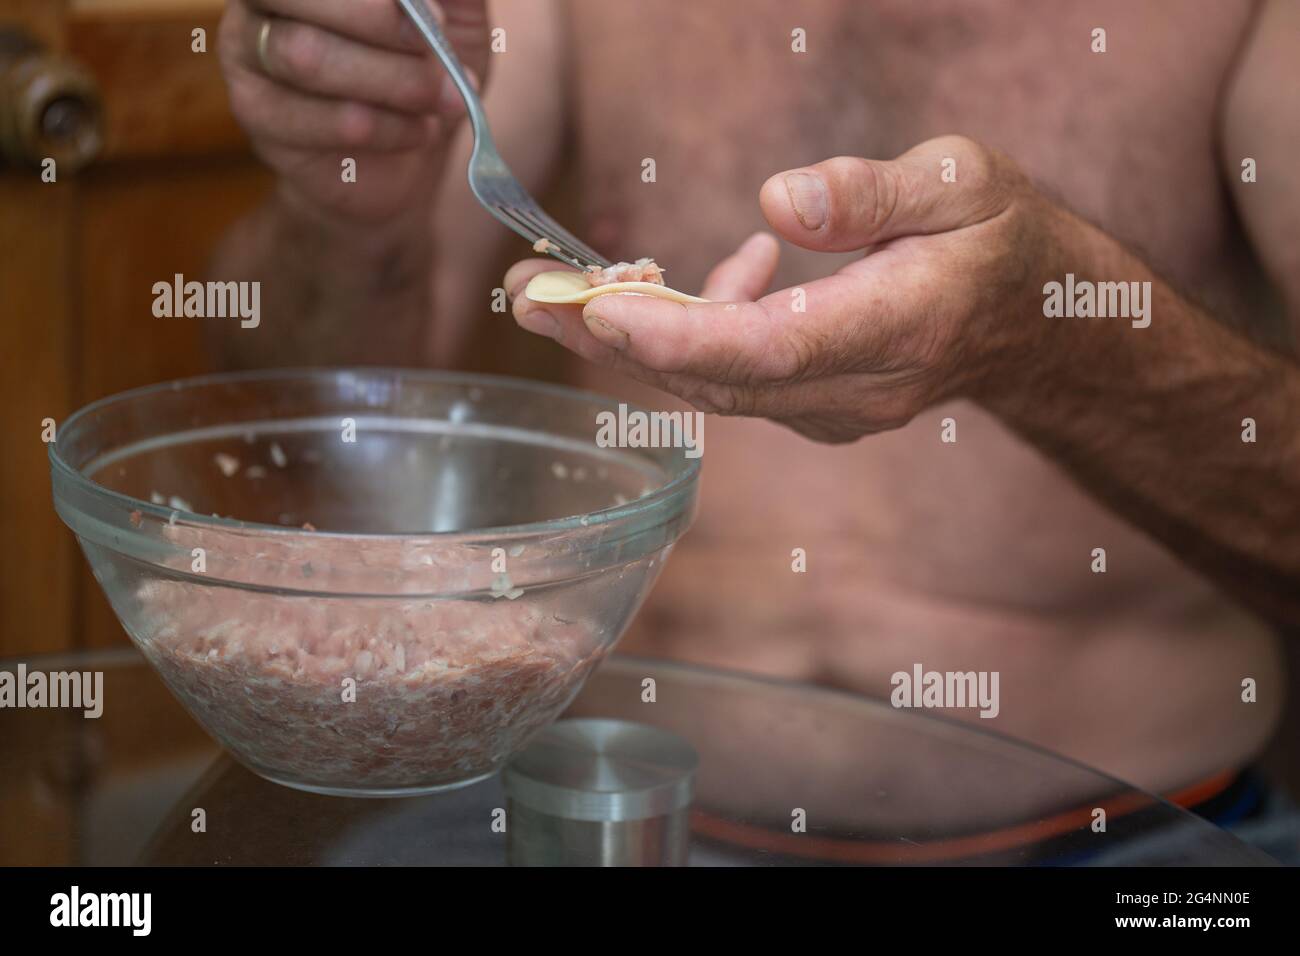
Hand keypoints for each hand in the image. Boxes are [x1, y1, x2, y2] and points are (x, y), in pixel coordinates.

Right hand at [219, 0, 488, 225]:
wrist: (404, 164)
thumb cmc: (423, 74)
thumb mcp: (456, 22)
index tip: (437, 16)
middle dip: (380, 23)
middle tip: (437, 52)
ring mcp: (246, 53)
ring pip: (305, 56)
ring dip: (391, 81)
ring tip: (446, 100)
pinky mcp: (256, 113)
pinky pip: (315, 118)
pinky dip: (384, 128)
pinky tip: (420, 132)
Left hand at [506, 136, 1060, 442]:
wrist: (1034, 322)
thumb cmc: (1001, 239)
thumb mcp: (961, 183)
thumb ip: (871, 193)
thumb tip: (775, 201)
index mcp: (898, 328)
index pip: (771, 349)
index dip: (679, 335)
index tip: (597, 308)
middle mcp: (856, 388)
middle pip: (715, 380)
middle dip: (610, 339)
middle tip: (523, 293)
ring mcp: (830, 408)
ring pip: (709, 386)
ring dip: (626, 339)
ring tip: (554, 287)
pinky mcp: (810, 405)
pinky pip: (728, 379)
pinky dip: (682, 333)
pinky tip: (699, 276)